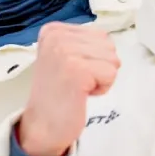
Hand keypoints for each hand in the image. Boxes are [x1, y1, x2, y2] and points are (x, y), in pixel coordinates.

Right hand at [17, 23, 119, 155]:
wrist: (42, 125)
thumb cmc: (58, 93)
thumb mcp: (63, 56)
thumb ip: (82, 42)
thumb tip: (109, 41)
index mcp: (53, 30)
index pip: (100, 35)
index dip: (94, 57)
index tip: (72, 70)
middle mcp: (57, 36)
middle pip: (108, 45)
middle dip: (99, 66)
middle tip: (76, 81)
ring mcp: (65, 51)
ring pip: (112, 59)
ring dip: (101, 77)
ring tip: (78, 86)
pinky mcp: (77, 69)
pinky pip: (111, 73)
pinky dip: (101, 88)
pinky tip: (81, 94)